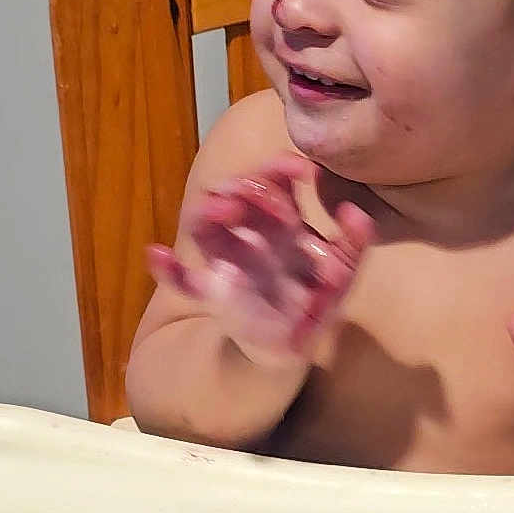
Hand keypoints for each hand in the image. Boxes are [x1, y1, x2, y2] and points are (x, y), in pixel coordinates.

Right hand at [148, 156, 374, 366]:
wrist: (296, 344)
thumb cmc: (317, 300)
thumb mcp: (344, 270)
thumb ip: (354, 242)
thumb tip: (355, 211)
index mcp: (280, 224)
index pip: (272, 184)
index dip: (279, 170)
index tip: (297, 168)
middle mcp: (249, 235)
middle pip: (236, 196)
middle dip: (247, 186)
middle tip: (261, 190)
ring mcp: (227, 260)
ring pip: (206, 226)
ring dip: (208, 210)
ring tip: (223, 207)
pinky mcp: (212, 292)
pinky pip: (184, 281)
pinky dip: (167, 268)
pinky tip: (158, 254)